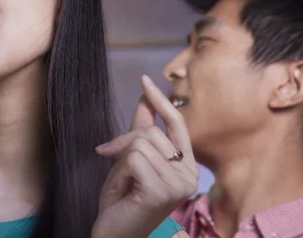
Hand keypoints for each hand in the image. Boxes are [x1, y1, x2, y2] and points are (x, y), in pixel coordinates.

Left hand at [92, 75, 197, 237]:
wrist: (113, 232)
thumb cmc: (124, 199)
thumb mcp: (130, 159)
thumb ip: (140, 131)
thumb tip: (145, 98)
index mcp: (185, 165)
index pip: (177, 125)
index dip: (160, 102)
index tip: (144, 80)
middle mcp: (189, 175)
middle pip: (153, 132)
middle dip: (125, 140)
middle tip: (113, 158)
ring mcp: (179, 185)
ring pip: (141, 143)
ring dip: (122, 158)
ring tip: (125, 181)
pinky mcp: (163, 192)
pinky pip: (134, 158)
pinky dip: (122, 168)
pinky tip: (126, 188)